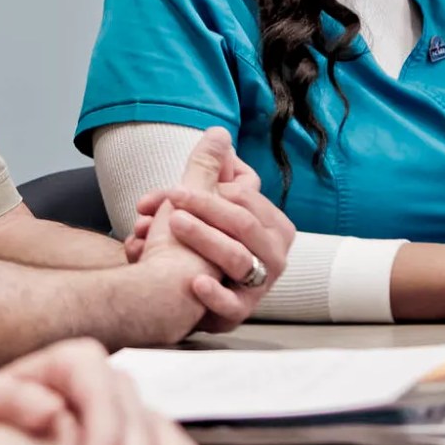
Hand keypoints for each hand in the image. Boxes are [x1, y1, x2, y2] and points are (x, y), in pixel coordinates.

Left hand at [0, 337, 207, 444]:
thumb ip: (6, 401)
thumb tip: (49, 410)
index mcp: (71, 362)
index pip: (99, 393)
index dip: (104, 437)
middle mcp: (104, 378)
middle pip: (135, 414)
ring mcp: (123, 405)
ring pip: (160, 428)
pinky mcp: (135, 432)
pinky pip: (170, 443)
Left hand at [126, 129, 295, 332]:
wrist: (174, 293)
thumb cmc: (193, 242)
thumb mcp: (202, 202)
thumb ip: (211, 167)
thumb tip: (218, 132)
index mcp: (272, 225)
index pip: (247, 199)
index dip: (211, 188)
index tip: (173, 189)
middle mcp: (273, 255)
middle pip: (243, 224)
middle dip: (205, 207)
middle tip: (171, 199)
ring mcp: (259, 285)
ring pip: (237, 257)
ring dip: (204, 239)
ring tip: (174, 225)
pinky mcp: (240, 312)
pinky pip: (233, 304)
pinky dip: (215, 294)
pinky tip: (196, 282)